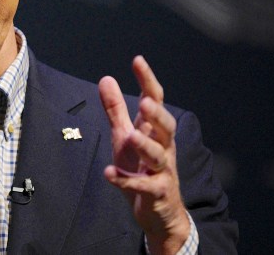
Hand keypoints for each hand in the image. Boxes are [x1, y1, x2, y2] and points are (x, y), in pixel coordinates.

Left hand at [98, 56, 189, 254]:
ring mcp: (162, 171)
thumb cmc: (142, 168)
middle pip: (166, 128)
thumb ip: (116, 110)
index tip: (138, 61)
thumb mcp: (124, 136)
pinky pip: (143, 186)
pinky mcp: (156, 193)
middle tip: (145, 103)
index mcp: (154, 131)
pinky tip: (109, 174)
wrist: (160, 212)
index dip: (147, 81)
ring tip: (132, 136)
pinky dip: (126, 181)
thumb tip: (106, 79)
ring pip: (159, 156)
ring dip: (145, 146)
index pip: (155, 101)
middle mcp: (163, 148)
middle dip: (157, 115)